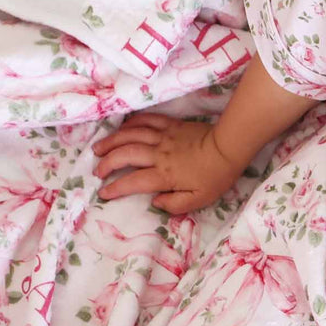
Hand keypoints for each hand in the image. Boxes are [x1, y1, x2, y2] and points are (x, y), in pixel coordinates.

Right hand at [92, 113, 243, 213]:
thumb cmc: (214, 177)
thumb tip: (155, 202)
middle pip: (126, 154)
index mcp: (164, 175)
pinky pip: (146, 120)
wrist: (228, 147)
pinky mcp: (170, 124)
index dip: (116, 188)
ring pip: (131, 135)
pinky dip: (131, 123)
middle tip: (97, 170)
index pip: (133, 182)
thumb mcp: (197, 200)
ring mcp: (163, 136)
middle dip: (107, 162)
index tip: (103, 193)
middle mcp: (159, 154)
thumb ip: (174, 205)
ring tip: (98, 148)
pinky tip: (121, 128)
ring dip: (112, 141)